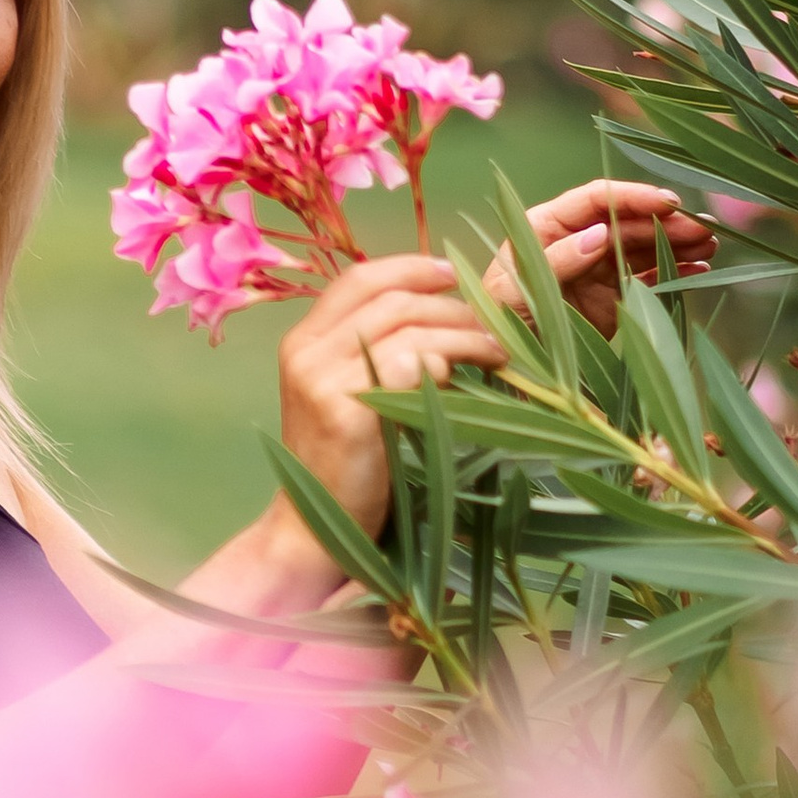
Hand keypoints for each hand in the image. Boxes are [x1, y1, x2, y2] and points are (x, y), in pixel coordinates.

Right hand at [276, 252, 507, 541]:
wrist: (313, 529)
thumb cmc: (345, 465)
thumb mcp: (353, 395)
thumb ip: (378, 352)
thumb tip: (446, 316)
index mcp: (303, 341)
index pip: (359, 278)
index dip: (410, 268)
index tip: (452, 275)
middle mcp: (305, 352)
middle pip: (392, 299)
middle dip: (451, 306)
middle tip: (492, 327)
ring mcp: (321, 379)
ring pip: (408, 327)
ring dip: (462, 334)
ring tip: (494, 353)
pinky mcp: (346, 409)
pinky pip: (410, 363)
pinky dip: (444, 363)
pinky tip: (460, 379)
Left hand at [481, 178, 713, 339]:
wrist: (500, 362)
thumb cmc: (497, 318)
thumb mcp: (517, 290)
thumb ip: (558, 261)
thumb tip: (599, 235)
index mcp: (548, 226)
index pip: (597, 199)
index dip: (633, 197)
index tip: (668, 202)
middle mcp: (577, 240)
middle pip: (628, 222)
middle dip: (666, 223)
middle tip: (703, 230)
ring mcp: (598, 267)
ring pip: (644, 247)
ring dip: (678, 243)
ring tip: (709, 246)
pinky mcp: (613, 296)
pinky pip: (648, 278)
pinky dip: (675, 272)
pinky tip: (700, 269)